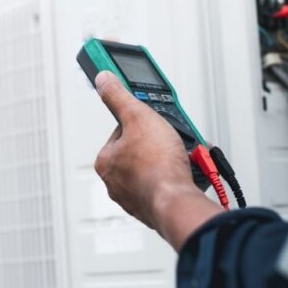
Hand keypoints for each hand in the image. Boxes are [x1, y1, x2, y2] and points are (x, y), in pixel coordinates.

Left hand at [94, 71, 220, 249]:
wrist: (177, 202)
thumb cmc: (157, 165)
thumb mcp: (138, 116)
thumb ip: (119, 97)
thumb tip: (103, 79)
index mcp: (106, 160)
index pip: (122, 130)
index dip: (142, 122)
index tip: (155, 122)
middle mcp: (115, 181)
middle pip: (140, 150)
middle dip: (160, 143)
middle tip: (173, 141)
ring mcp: (134, 197)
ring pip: (154, 168)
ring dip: (170, 160)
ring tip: (182, 157)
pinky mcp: (152, 208)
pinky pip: (165, 185)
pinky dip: (175, 178)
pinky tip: (184, 174)